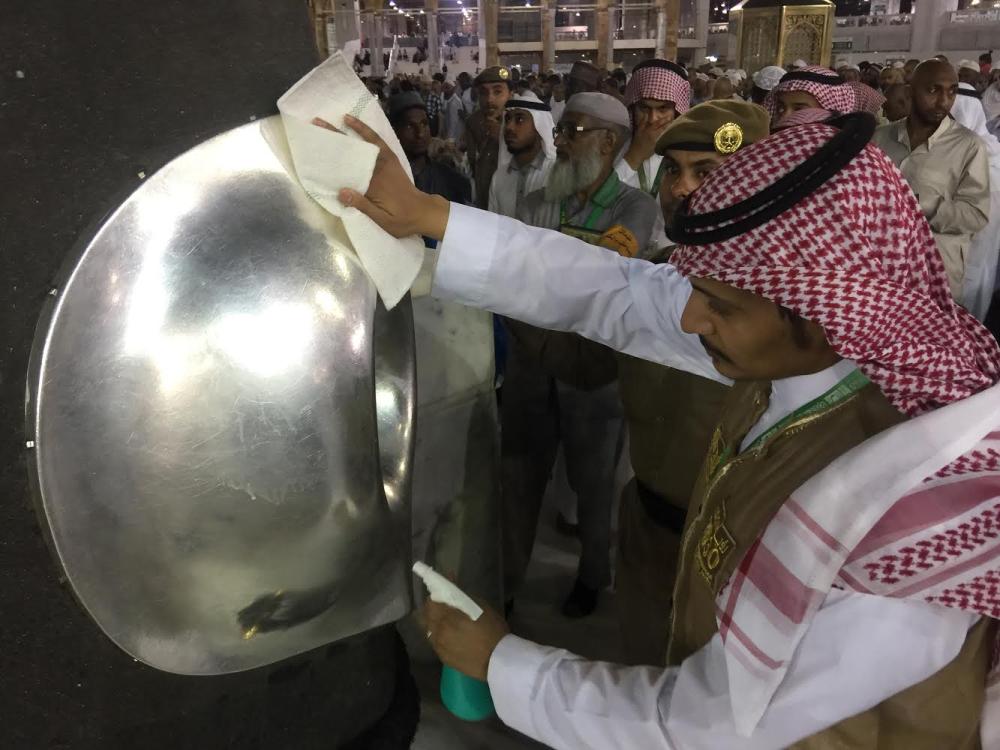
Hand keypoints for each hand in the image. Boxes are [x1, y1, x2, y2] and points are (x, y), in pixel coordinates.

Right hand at [312, 116, 450, 239]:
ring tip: (326, 122)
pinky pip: (375, 141)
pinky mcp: (389, 159)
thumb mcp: (383, 220)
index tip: (314, 149)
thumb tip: (341, 192)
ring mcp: (384, 162)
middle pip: (352, 151)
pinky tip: (351, 121)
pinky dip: (364, 129)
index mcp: (373, 184)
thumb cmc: (402, 220)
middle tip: (315, 124)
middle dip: (333, 137)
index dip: (331, 159)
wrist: (423, 213)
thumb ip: (363, 206)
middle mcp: (378, 169)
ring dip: (344, 131)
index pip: (348, 169)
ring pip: (361, 144)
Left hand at [421, 599, 510, 681]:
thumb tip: (452, 590)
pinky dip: (440, 638)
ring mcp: (439, 647)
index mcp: (447, 618)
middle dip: (433, 611)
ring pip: (430, 631)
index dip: (436, 598)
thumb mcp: (481, 607)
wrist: (498, 660)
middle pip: (426, 617)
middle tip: (444, 609)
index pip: (431, 603)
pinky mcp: (443, 658)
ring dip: (435, 625)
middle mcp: (439, 633)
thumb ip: (462, 597)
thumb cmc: (492, 630)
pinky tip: (452, 638)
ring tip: (448, 625)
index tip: (442, 596)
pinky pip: (436, 644)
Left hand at [624, 108, 670, 167]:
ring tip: (660, 115)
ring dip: (656, 119)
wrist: (635, 155)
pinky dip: (644, 118)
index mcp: (654, 135)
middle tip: (669, 117)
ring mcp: (643, 130)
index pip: (663, 128)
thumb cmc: (646, 153)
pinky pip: (642, 123)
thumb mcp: (655, 148)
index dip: (668, 124)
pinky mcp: (638, 131)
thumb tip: (664, 136)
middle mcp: (649, 130)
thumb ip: (659, 140)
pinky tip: (645, 114)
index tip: (673, 121)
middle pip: (658, 123)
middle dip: (664, 120)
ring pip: (651, 122)